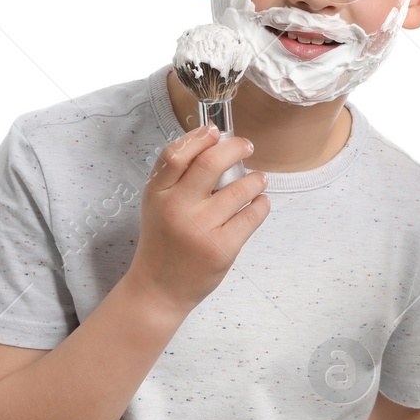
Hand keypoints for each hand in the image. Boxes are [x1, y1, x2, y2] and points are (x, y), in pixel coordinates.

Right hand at [126, 125, 269, 316]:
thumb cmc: (164, 240)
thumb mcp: (158, 204)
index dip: (199, 137)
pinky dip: (262, 204)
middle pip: (210, 163)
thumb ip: (178, 177)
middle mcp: (177, 208)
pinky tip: (261, 202)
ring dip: (255, 180)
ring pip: (239, 189)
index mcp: (158, 194)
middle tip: (246, 146)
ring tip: (258, 180)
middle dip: (235, 148)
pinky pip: (252, 215)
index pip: (176, 154)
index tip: (216, 131)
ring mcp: (201, 229)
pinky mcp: (222, 248)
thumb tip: (214, 142)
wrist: (159, 288)